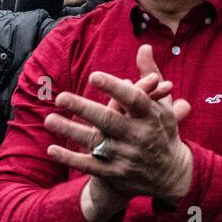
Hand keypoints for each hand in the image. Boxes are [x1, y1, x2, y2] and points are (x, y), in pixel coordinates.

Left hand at [47, 44, 193, 203]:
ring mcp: (125, 156)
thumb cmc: (162, 130)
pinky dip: (70, 158)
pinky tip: (52, 149)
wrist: (171, 174)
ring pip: (95, 142)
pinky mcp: (115, 173)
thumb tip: (144, 47)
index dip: (115, 88)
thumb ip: (150, 76)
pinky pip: (89, 166)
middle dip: (84, 109)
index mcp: (150, 116)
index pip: (133, 100)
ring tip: (49, 120)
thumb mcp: (162, 104)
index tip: (94, 76)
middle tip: (61, 97)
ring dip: (71, 131)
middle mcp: (138, 136)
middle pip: (109, 121)